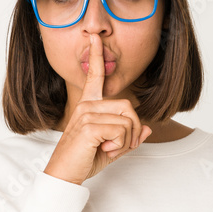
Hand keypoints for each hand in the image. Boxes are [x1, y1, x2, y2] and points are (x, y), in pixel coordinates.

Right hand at [43, 33, 152, 184]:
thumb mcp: (112, 148)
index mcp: (89, 105)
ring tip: (109, 149)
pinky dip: (120, 145)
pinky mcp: (89, 126)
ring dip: (126, 140)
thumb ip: (129, 137)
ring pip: (127, 120)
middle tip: (118, 146)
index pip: (95, 76)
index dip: (97, 56)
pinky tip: (104, 150)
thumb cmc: (84, 159)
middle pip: (128, 107)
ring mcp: (86, 113)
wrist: (65, 174)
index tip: (95, 37)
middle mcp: (87, 105)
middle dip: (132, 130)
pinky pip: (121, 131)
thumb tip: (147, 129)